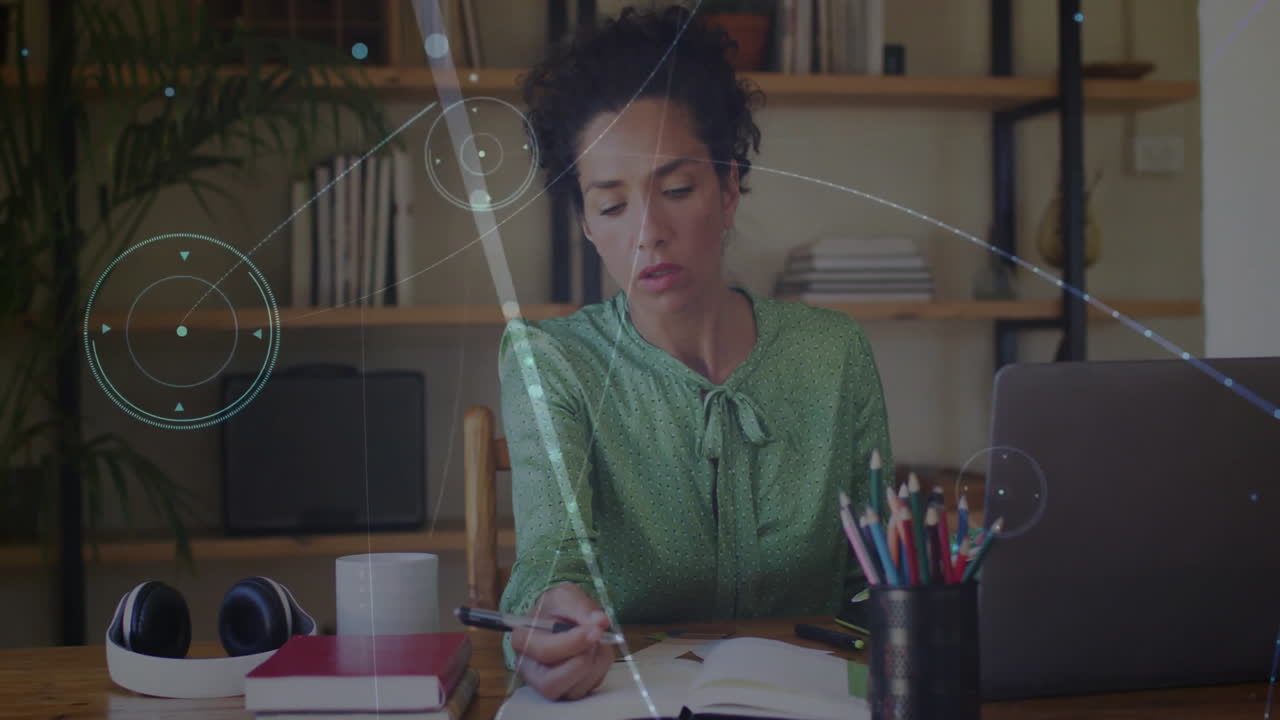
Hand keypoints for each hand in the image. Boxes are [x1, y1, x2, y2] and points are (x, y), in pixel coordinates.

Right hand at [510, 582, 613, 700]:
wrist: (560, 618)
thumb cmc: (556, 608)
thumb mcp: (564, 596)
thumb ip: (581, 606)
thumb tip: (601, 621)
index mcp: (522, 642)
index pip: (544, 652)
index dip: (573, 643)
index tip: (596, 630)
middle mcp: (531, 671)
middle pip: (552, 684)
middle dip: (582, 661)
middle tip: (597, 639)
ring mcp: (550, 685)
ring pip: (574, 690)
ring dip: (596, 663)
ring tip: (596, 640)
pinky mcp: (568, 691)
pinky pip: (589, 687)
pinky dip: (601, 668)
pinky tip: (596, 650)